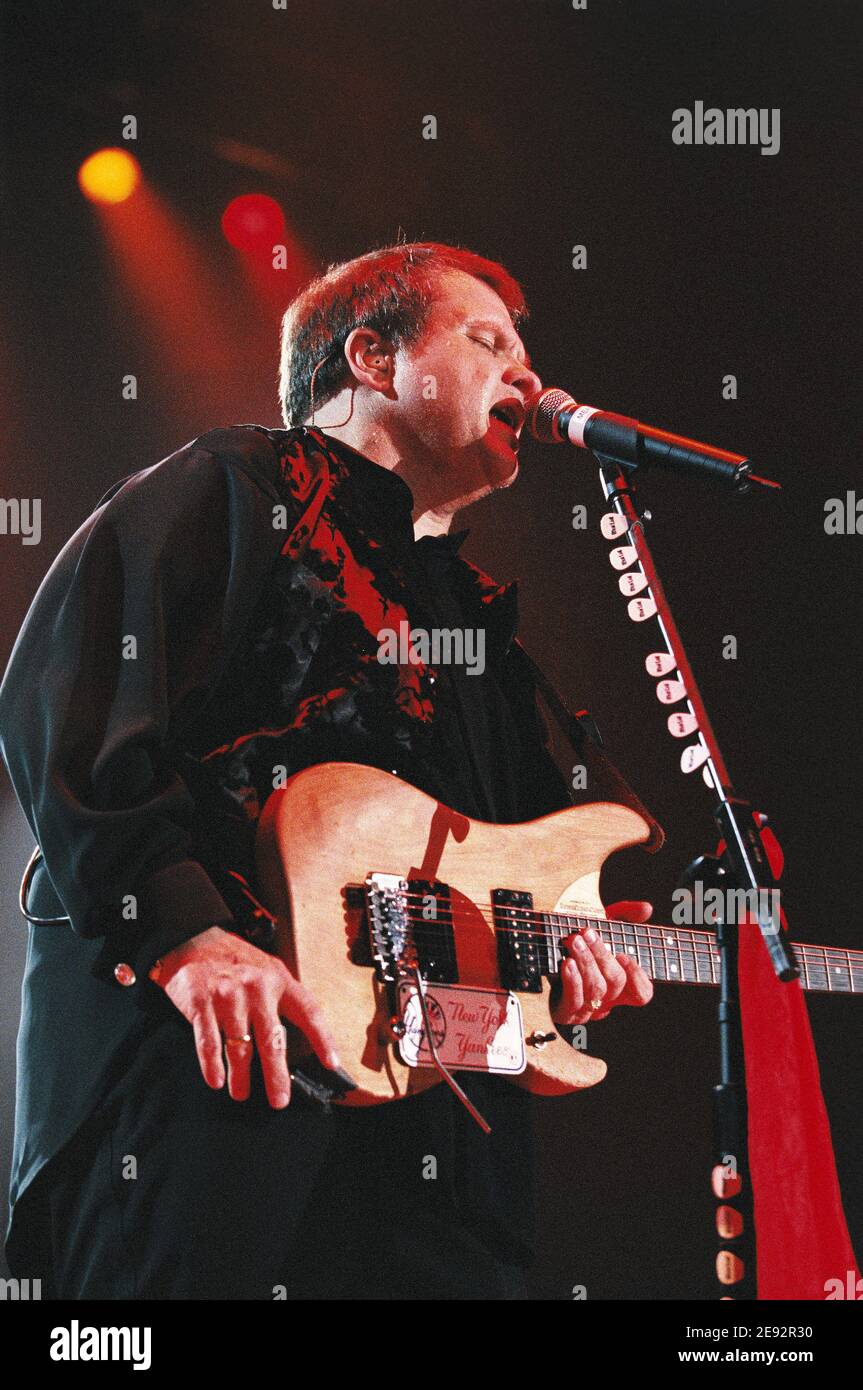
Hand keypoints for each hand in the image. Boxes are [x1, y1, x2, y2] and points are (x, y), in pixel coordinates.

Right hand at [149, 926, 340, 1108]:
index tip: (331, 1063)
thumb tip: (298, 1041)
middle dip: (277, 1075)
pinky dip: (212, 1065)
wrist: (193, 939)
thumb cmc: (234, 960)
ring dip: (241, 1076)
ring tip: (241, 1092)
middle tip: (279, 1100)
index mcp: (279, 980)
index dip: (322, 1039)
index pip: (308, 1012)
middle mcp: (256, 987)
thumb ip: (281, 998)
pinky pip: (208, 1041)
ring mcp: (228, 995)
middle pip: (272, 1039)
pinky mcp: (201, 1002)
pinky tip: (216, 1080)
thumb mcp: (266, 970)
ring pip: (239, 1046)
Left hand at [551, 900, 653, 1025]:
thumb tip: (647, 908)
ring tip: (574, 941)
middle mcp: (607, 1000)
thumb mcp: (602, 924)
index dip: (637, 977)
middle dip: (603, 956)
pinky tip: (567, 963)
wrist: (541, 954)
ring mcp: (587, 1008)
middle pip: (615, 983)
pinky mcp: (565, 1012)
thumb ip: (626, 914)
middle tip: (587, 933)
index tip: (623, 954)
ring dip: (586, 963)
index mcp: (620, 986)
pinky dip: (572, 981)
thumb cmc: (580, 942)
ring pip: (595, 991)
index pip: (642, 994)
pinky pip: (573, 1002)